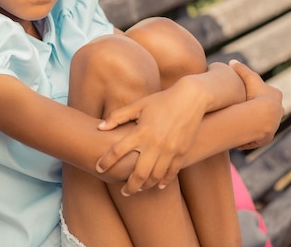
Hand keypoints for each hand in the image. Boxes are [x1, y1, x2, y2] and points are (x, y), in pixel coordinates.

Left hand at [95, 77, 205, 195]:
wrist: (191, 99)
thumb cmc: (161, 100)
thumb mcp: (138, 105)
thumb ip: (117, 117)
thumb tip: (99, 128)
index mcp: (141, 132)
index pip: (117, 151)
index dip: (106, 161)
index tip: (99, 168)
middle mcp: (155, 144)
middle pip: (139, 174)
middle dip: (129, 186)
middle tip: (123, 192)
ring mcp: (170, 150)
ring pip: (155, 177)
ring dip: (145, 186)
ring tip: (138, 189)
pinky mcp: (181, 152)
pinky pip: (171, 172)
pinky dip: (163, 181)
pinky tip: (157, 185)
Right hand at [229, 60, 282, 149]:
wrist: (265, 114)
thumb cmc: (256, 94)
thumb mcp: (248, 78)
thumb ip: (240, 69)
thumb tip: (232, 61)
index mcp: (275, 96)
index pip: (267, 94)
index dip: (255, 94)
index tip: (244, 96)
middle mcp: (277, 112)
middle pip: (266, 110)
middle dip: (256, 111)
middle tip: (243, 112)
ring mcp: (273, 125)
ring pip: (261, 125)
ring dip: (252, 126)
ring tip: (238, 127)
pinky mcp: (267, 137)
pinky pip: (256, 138)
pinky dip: (248, 139)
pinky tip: (238, 138)